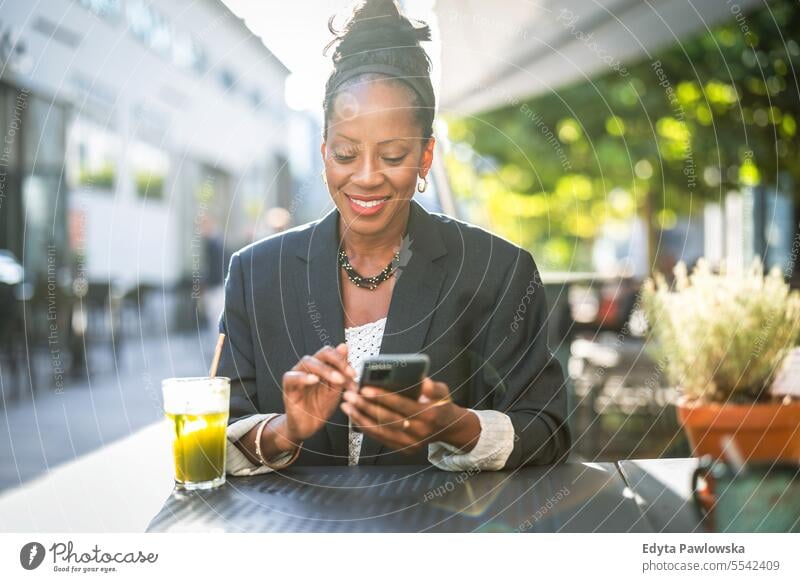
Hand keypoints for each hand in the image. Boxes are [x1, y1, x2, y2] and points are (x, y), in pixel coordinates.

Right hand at [281, 343, 357, 443]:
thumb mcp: (336, 390)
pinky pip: (292, 377)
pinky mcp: (288, 387)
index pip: (332, 353)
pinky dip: (303, 377)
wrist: (308, 427)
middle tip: (348, 374)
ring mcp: (298, 375)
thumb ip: (341, 371)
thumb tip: (345, 348)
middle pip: (321, 354)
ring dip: (325, 369)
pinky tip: (314, 380)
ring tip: (337, 379)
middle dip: (338, 362)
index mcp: (322, 367)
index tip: (354, 374)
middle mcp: (309, 368)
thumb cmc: (320, 407)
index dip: (344, 360)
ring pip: (308, 362)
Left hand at [340, 377, 479, 454]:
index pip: (402, 405)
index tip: (364, 388)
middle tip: (349, 395)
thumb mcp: (442, 392)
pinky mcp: (404, 449)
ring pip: (381, 431)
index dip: (382, 396)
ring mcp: (411, 443)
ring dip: (361, 418)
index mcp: (429, 415)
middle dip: (366, 406)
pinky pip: (381, 439)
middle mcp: (420, 432)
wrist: (447, 428)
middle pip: (388, 419)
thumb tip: (422, 381)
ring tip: (347, 405)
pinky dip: (365, 428)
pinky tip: (354, 417)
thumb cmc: (440, 404)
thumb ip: (432, 387)